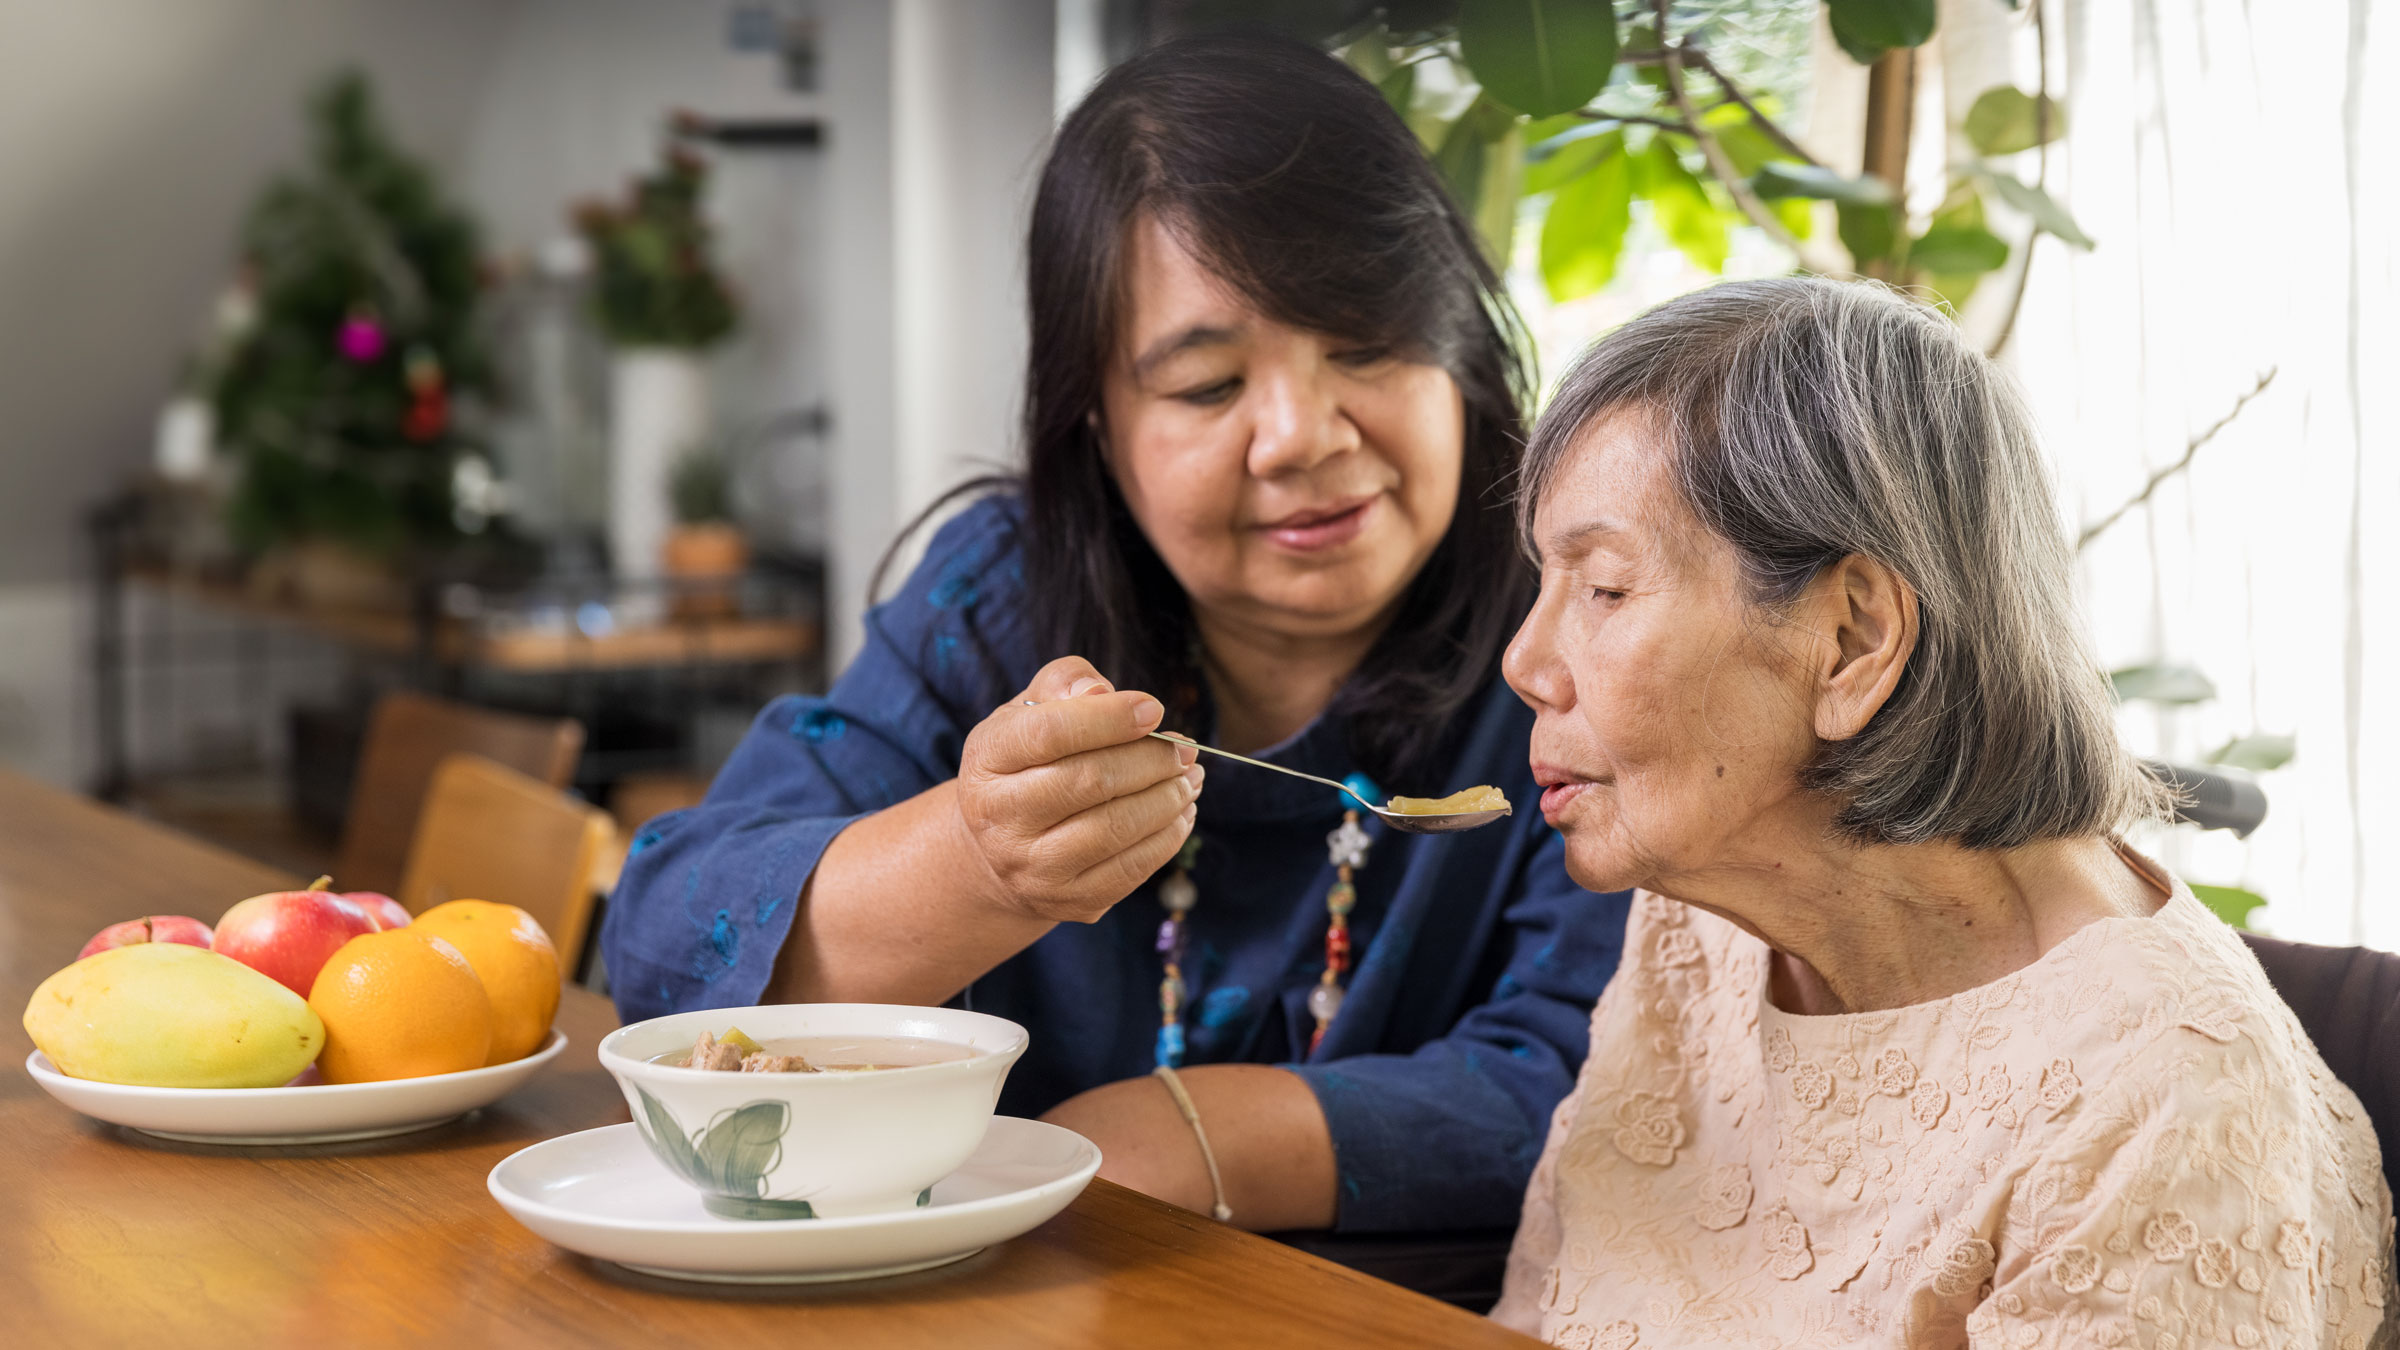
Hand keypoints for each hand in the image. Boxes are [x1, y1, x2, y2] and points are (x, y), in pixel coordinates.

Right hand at [953, 656, 1201, 923]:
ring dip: (1168, 798)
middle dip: (1152, 760)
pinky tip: (1182, 811)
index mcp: (988, 760)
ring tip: (1191, 777)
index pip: (1050, 733)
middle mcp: (999, 818)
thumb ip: (1064, 683)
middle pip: (1090, 781)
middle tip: (1185, 748)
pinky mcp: (1068, 901)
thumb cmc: (1027, 763)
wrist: (999, 850)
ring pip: (1115, 828)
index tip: (1154, 710)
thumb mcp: (1029, 711)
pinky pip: (1131, 869)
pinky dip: (1168, 836)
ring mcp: (1032, 866)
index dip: (1110, 718)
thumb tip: (1101, 694)